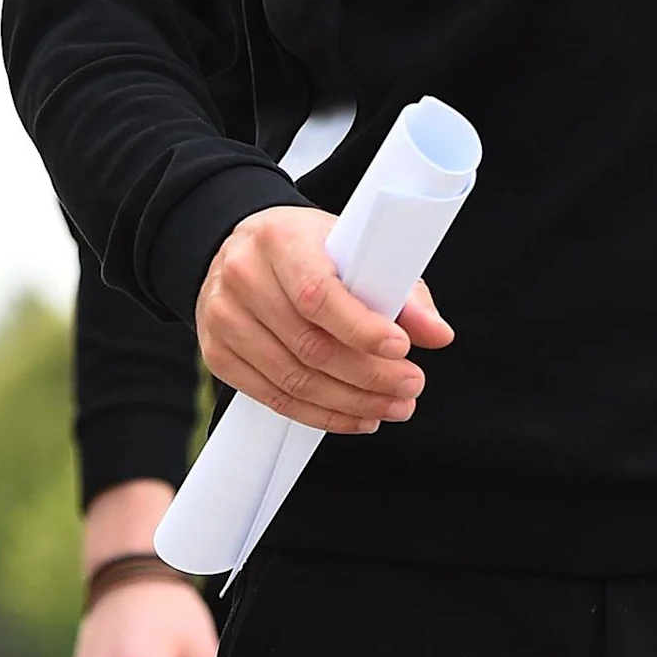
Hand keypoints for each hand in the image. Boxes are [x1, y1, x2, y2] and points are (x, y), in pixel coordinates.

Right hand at [194, 205, 452, 433]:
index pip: (317, 293)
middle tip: (411, 387)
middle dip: (369, 375)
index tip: (402, 349)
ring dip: (351, 403)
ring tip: (391, 406)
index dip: (361, 328)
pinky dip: (320, 415)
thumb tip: (437, 334)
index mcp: (279, 240)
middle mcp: (243, 277)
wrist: (243, 249)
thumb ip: (400, 290)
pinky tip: (355, 416)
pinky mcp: (218, 353)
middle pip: (309, 345)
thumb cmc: (306, 249)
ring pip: (293, 378)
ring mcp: (224, 317)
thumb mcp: (353, 250)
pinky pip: (273, 397)